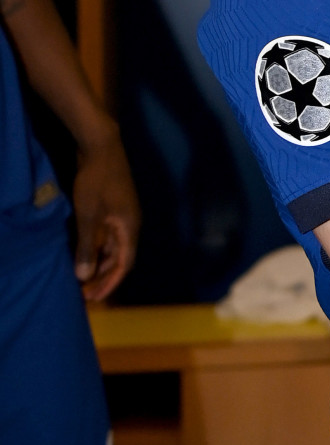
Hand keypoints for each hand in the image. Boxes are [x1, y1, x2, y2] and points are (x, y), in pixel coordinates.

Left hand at [71, 126, 139, 300]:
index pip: (124, 265)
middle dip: (104, 277)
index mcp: (130, 229)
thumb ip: (88, 247)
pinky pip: (109, 236)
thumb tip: (84, 276)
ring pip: (114, 247)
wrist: (102, 146)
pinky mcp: (116, 207)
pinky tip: (86, 253)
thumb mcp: (89, 216)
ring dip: (100, 263)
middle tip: (86, 293)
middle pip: (120, 258)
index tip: (95, 297)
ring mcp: (124, 215)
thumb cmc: (96, 182)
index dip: (110, 283)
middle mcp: (131, 225)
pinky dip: (99, 248)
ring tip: (84, 278)